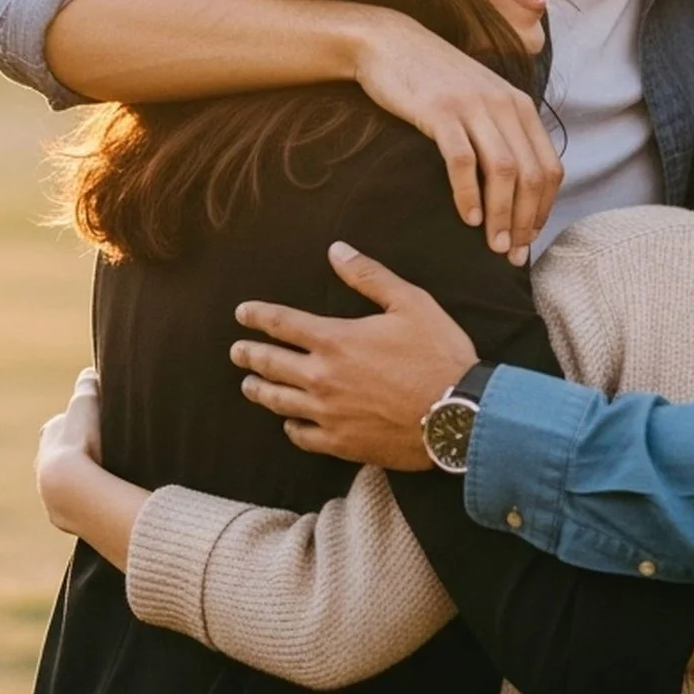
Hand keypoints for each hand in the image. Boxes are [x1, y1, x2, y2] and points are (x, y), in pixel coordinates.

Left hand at [35, 368, 105, 535]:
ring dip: (80, 482)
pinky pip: (75, 506)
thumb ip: (88, 386)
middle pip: (58, 456)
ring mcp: (48, 491)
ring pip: (64, 483)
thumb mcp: (86, 405)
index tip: (90, 427)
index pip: (58, 427)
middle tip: (99, 455)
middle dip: (74, 455)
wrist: (70, 486)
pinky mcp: (60, 514)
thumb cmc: (80, 441)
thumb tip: (88, 371)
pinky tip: (103, 502)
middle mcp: (42, 464)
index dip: (75, 426)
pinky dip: (86, 503)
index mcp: (49, 436)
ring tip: (104, 482)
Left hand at [233, 242, 478, 469]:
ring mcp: (327, 413)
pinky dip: (290, 427)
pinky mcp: (340, 443)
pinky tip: (289, 423)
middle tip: (236, 351)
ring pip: (278, 401)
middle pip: (271, 364)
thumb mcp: (411, 303)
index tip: (242, 313)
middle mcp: (321, 377)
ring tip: (250, 385)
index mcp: (335, 340)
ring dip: (260, 390)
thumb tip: (337, 251)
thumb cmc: (438, 355)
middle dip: (249, 355)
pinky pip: (302, 436)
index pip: (282, 324)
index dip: (258, 316)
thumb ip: (369, 276)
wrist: (457, 414)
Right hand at [352, 14, 558, 265]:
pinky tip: (468, 218)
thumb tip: (515, 186)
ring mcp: (474, 107)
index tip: (530, 240)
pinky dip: (468, 194)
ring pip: (503, 171)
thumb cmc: (435, 80)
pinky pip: (463, 160)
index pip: (549, 168)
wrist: (390, 43)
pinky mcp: (440, 110)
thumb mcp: (482, 101)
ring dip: (503, 215)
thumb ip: (502, 133)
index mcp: (520, 107)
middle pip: (531, 175)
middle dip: (526, 221)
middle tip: (513, 255)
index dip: (543, 210)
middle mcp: (505, 105)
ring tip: (494, 246)